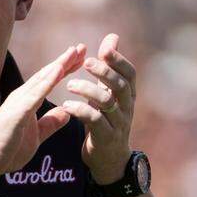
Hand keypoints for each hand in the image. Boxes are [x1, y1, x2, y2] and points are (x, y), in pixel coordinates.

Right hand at [0, 44, 85, 176]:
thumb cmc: (7, 149)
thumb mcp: (37, 135)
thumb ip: (50, 123)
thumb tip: (66, 112)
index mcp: (27, 102)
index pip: (49, 81)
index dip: (65, 68)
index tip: (81, 58)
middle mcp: (22, 97)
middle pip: (46, 74)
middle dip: (65, 60)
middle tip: (82, 47)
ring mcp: (18, 103)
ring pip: (41, 80)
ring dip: (58, 65)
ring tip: (73, 52)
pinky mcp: (16, 112)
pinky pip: (35, 95)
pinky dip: (47, 82)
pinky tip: (59, 71)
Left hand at [62, 33, 134, 183]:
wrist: (109, 159)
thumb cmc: (107, 119)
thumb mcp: (110, 92)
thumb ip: (110, 66)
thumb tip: (112, 36)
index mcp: (127, 95)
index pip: (130, 73)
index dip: (119, 60)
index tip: (105, 48)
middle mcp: (126, 107)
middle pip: (121, 86)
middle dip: (105, 72)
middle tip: (87, 62)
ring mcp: (118, 123)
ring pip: (107, 103)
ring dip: (89, 91)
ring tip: (70, 85)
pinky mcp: (105, 138)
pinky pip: (95, 122)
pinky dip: (81, 111)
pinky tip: (67, 105)